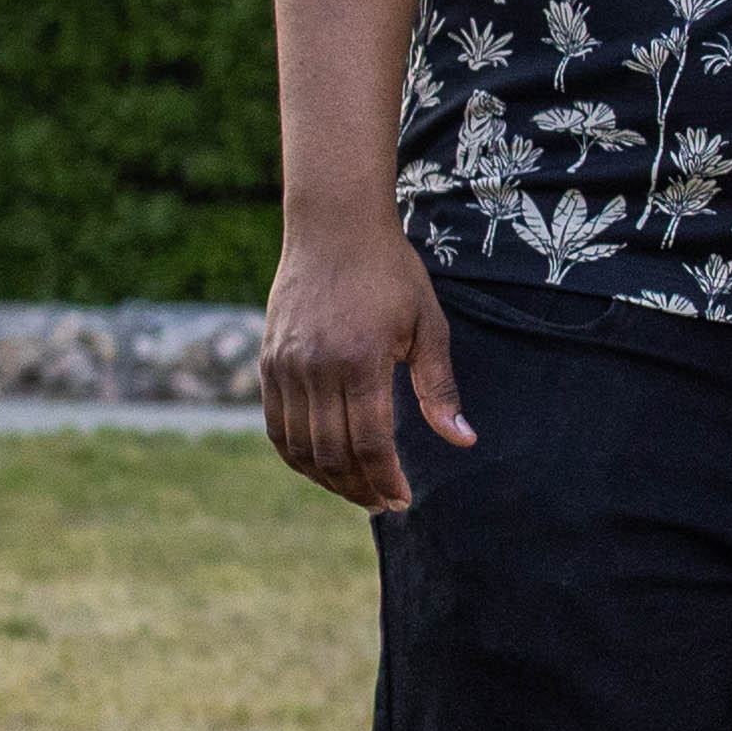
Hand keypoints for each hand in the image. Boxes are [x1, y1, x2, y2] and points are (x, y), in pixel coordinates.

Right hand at [264, 213, 469, 512]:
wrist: (333, 227)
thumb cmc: (390, 273)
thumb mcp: (427, 324)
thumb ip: (440, 388)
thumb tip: (463, 440)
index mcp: (360, 360)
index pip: (371, 442)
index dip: (386, 479)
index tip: (403, 499)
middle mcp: (316, 367)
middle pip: (332, 453)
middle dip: (360, 487)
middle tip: (384, 503)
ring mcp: (285, 366)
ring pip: (299, 446)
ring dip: (327, 478)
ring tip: (357, 490)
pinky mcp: (268, 362)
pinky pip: (276, 426)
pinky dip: (296, 455)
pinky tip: (321, 465)